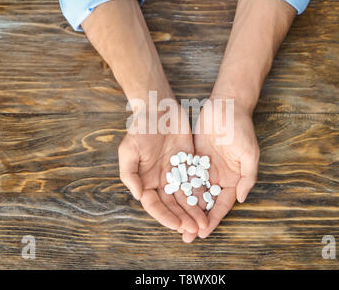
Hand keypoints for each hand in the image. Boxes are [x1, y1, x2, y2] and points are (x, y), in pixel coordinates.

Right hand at [119, 103, 208, 236]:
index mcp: (145, 181)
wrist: (159, 109)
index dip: (165, 217)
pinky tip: (210, 204)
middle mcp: (161, 181)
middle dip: (183, 218)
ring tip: (204, 223)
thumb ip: (129, 175)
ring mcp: (176, 174)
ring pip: (186, 198)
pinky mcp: (189, 164)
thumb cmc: (140, 129)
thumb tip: (138, 196)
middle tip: (195, 229)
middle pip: (172, 206)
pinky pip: (196, 182)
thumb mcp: (128, 151)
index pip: (155, 205)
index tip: (177, 226)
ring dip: (194, 211)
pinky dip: (202, 194)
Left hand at [182, 98, 259, 241]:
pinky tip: (167, 201)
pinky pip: (185, 176)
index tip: (203, 232)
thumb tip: (242, 199)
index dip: (213, 219)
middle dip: (196, 220)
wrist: (226, 106)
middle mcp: (219, 177)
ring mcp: (205, 168)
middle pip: (206, 203)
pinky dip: (178, 189)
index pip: (222, 205)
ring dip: (185, 209)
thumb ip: (247, 177)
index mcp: (234, 179)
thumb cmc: (241, 129)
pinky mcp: (193, 158)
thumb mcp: (250, 153)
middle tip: (185, 236)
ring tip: (174, 224)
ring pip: (194, 193)